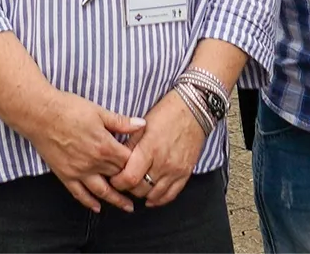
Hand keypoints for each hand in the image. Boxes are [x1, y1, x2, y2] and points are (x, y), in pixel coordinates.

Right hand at [19, 87, 144, 212]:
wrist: (40, 114)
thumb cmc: (69, 109)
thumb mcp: (99, 111)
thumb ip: (121, 122)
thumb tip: (142, 124)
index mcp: (105, 146)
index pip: (128, 161)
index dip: (138, 164)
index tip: (145, 167)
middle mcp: (94, 163)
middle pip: (118, 176)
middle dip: (130, 182)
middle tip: (141, 189)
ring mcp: (79, 171)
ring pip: (102, 191)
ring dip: (116, 200)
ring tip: (128, 207)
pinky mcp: (65, 175)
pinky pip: (79, 193)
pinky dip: (89, 202)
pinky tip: (97, 207)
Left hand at [110, 93, 205, 209]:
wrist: (195, 110)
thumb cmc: (167, 113)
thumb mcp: (143, 124)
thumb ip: (130, 144)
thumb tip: (117, 160)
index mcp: (150, 148)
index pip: (130, 178)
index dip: (118, 182)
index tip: (114, 178)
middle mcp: (164, 162)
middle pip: (140, 189)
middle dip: (128, 188)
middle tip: (123, 181)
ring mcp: (176, 170)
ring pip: (154, 194)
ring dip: (142, 193)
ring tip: (136, 187)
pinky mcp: (186, 173)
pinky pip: (171, 194)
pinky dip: (159, 199)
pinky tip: (151, 198)